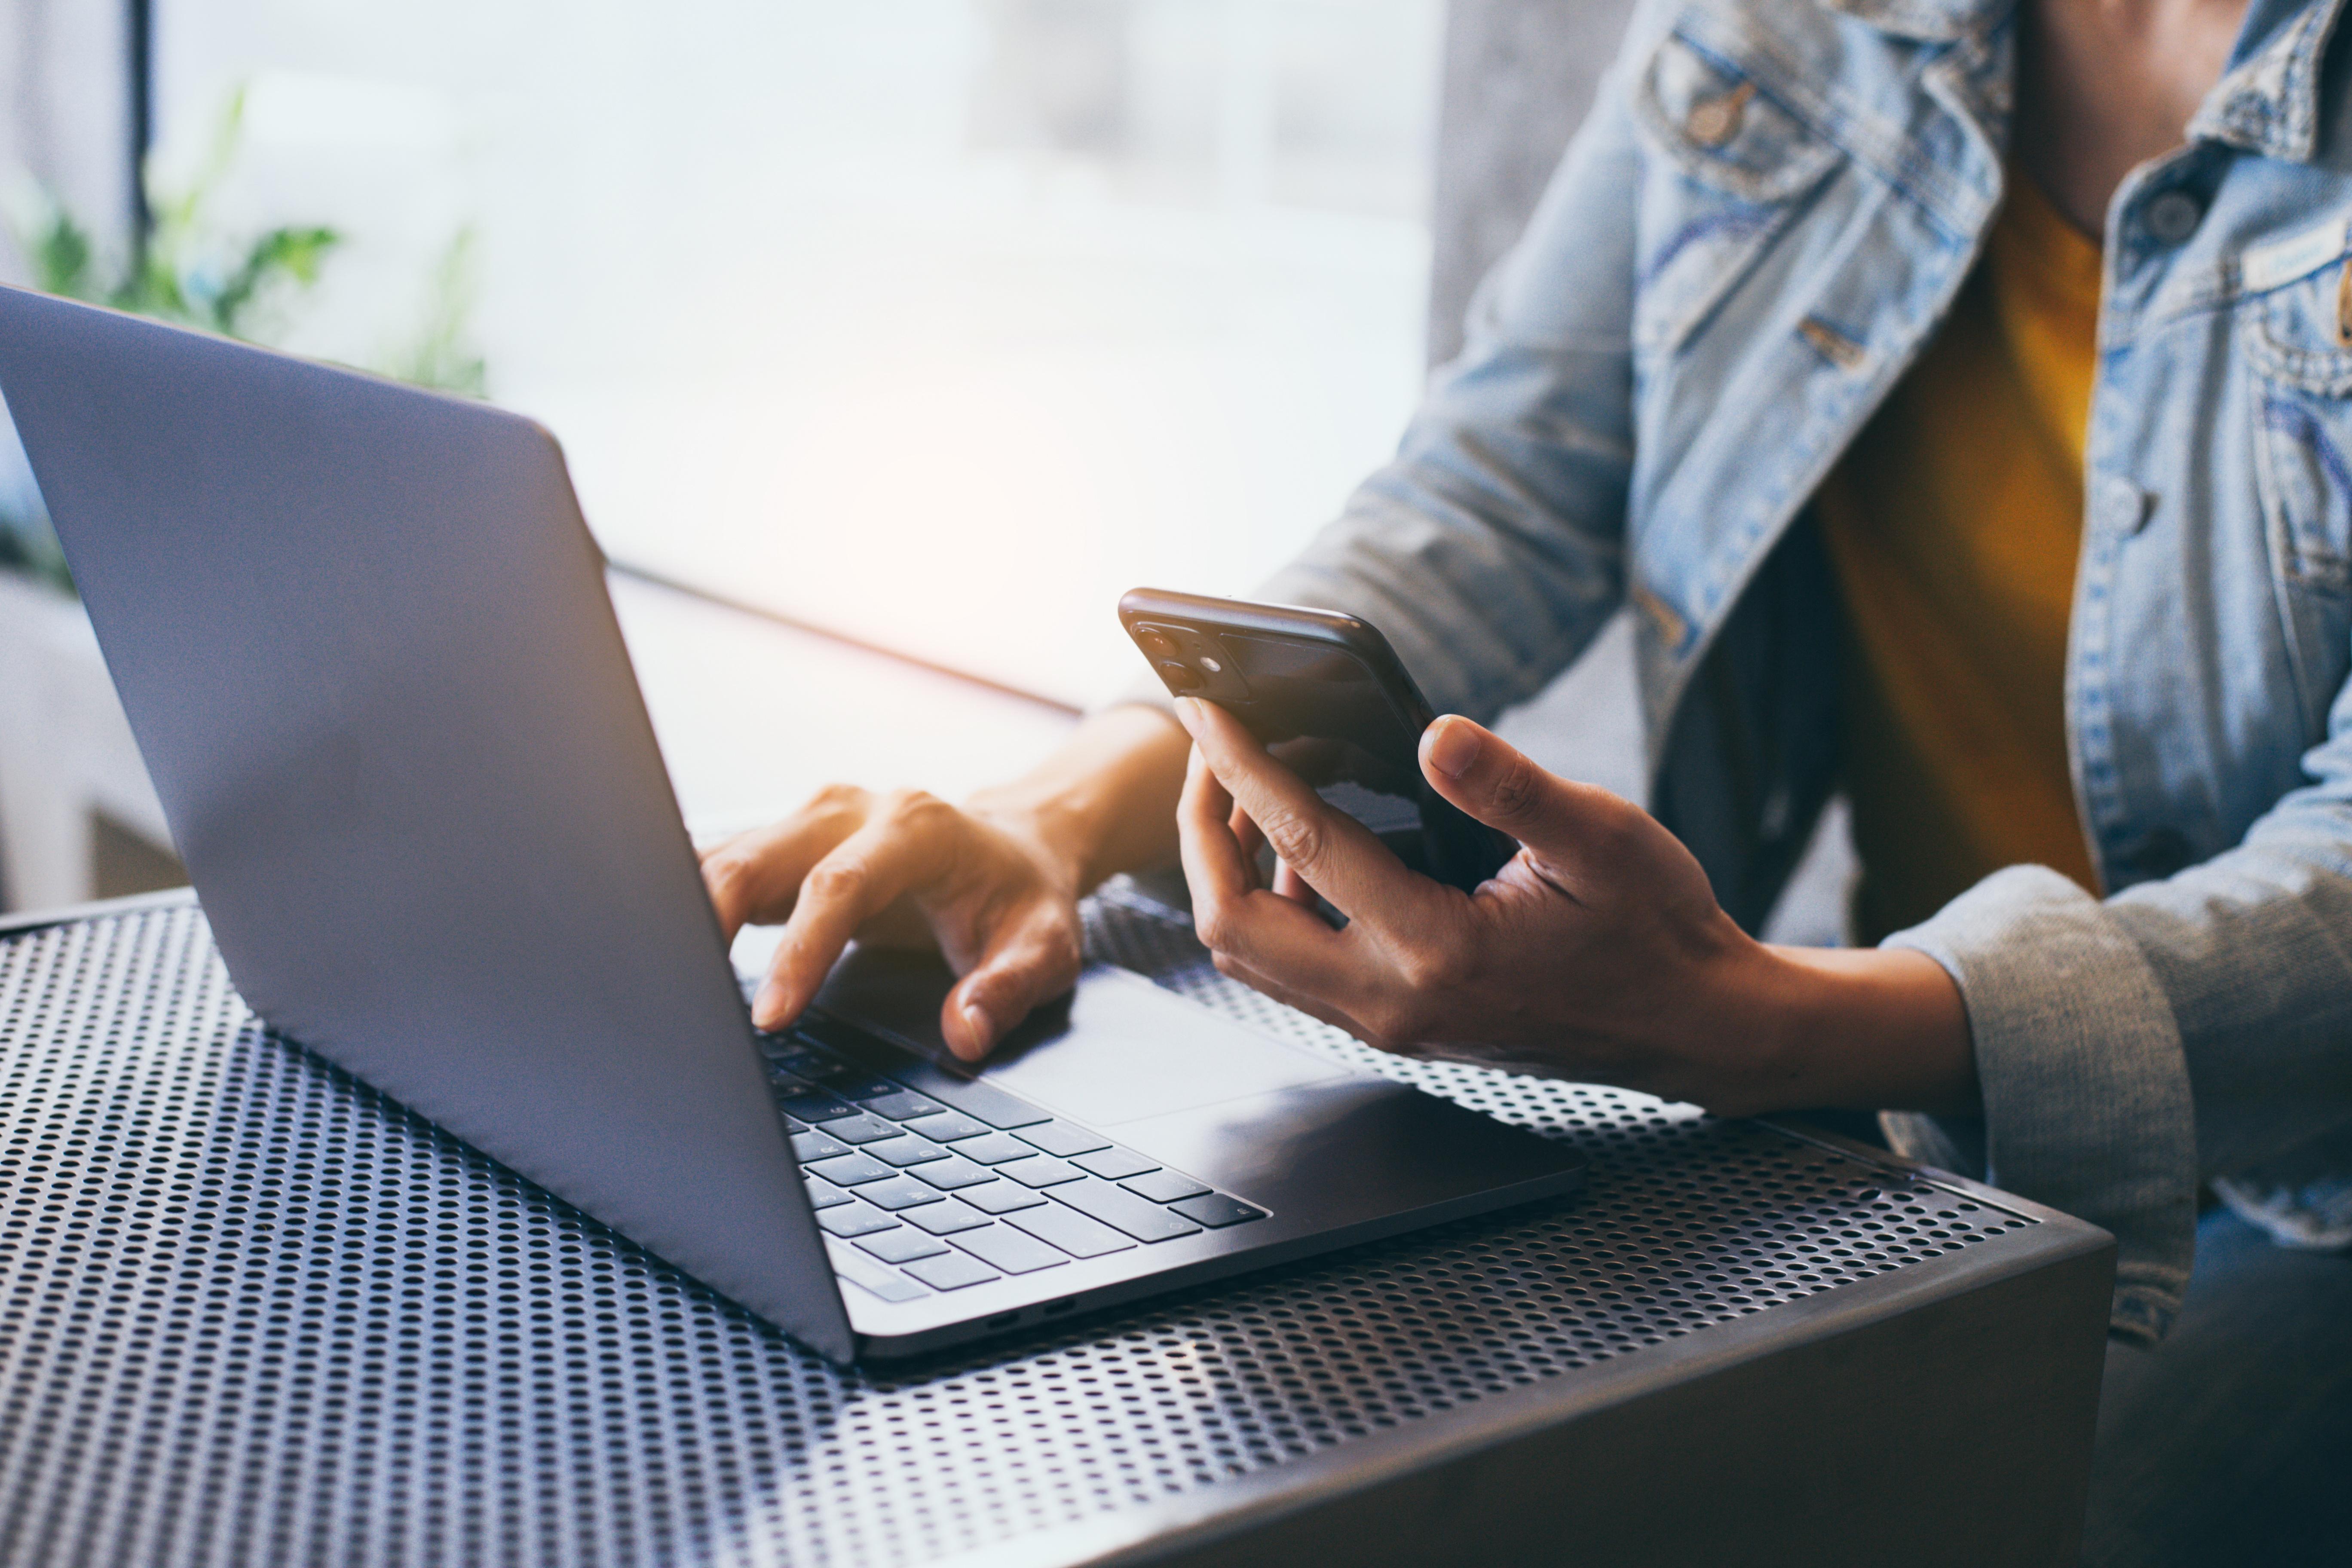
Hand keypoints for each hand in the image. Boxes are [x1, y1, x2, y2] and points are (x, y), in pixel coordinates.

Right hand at [700, 705, 1191, 1060]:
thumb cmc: (1022, 900)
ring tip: (655, 978)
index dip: (799, 951)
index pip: (839, 885)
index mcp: (916, 828)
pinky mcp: (786, 845)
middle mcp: (853, 811)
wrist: (1016, 849)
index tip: (769, 1017)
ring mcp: (812, 822)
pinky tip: (665, 950)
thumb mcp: (1043, 948)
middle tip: (678, 994)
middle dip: (708, 919)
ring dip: (684, 912)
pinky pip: (723, 868)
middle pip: (759, 857)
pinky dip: (688, 906)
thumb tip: (964, 1034)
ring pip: (726, 857)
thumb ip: (1006, 989)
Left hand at [1173, 697, 1974, 1115]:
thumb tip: (1434, 733)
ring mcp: (1388, 1022)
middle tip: (1211, 759)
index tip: (1204, 712)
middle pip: (1234, 926)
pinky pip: (1293, 971)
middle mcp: (1394, 1001)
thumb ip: (1513, 786)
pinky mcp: (1396, 1023)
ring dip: (1229, 876)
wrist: (1694, 1025)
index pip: (1303, 845)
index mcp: (1438, 949)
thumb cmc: (1656, 928)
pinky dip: (1272, 907)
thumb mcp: (1603, 839)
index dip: (1243, 769)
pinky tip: (1304, 851)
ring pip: (1253, 958)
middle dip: (1202, 835)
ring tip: (1247, 795)